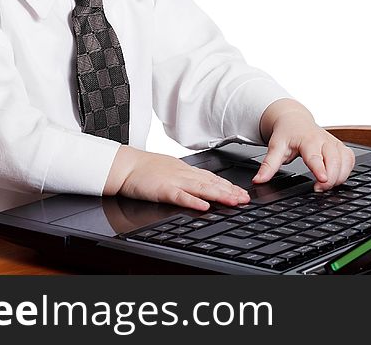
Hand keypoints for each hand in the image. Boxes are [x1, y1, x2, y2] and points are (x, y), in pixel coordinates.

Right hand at [104, 146, 249, 211]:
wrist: (125, 165)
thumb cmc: (144, 169)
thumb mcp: (170, 170)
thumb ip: (185, 177)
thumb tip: (201, 185)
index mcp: (185, 170)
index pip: (212, 178)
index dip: (228, 185)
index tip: (241, 192)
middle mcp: (184, 174)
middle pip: (211, 183)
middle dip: (230, 191)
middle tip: (245, 198)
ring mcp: (174, 181)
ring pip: (201, 188)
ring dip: (220, 195)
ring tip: (234, 201)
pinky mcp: (163, 190)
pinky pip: (180, 196)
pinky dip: (193, 201)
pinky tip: (205, 206)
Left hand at [253, 99, 354, 190]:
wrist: (295, 119)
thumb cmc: (287, 133)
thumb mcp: (275, 147)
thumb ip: (268, 165)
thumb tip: (258, 180)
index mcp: (308, 140)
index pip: (316, 156)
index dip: (320, 169)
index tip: (322, 180)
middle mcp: (324, 140)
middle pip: (335, 160)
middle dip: (331, 178)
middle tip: (319, 189)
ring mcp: (334, 142)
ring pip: (345, 160)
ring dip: (340, 176)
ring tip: (326, 186)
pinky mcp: (340, 146)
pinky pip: (350, 159)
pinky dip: (347, 171)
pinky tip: (337, 178)